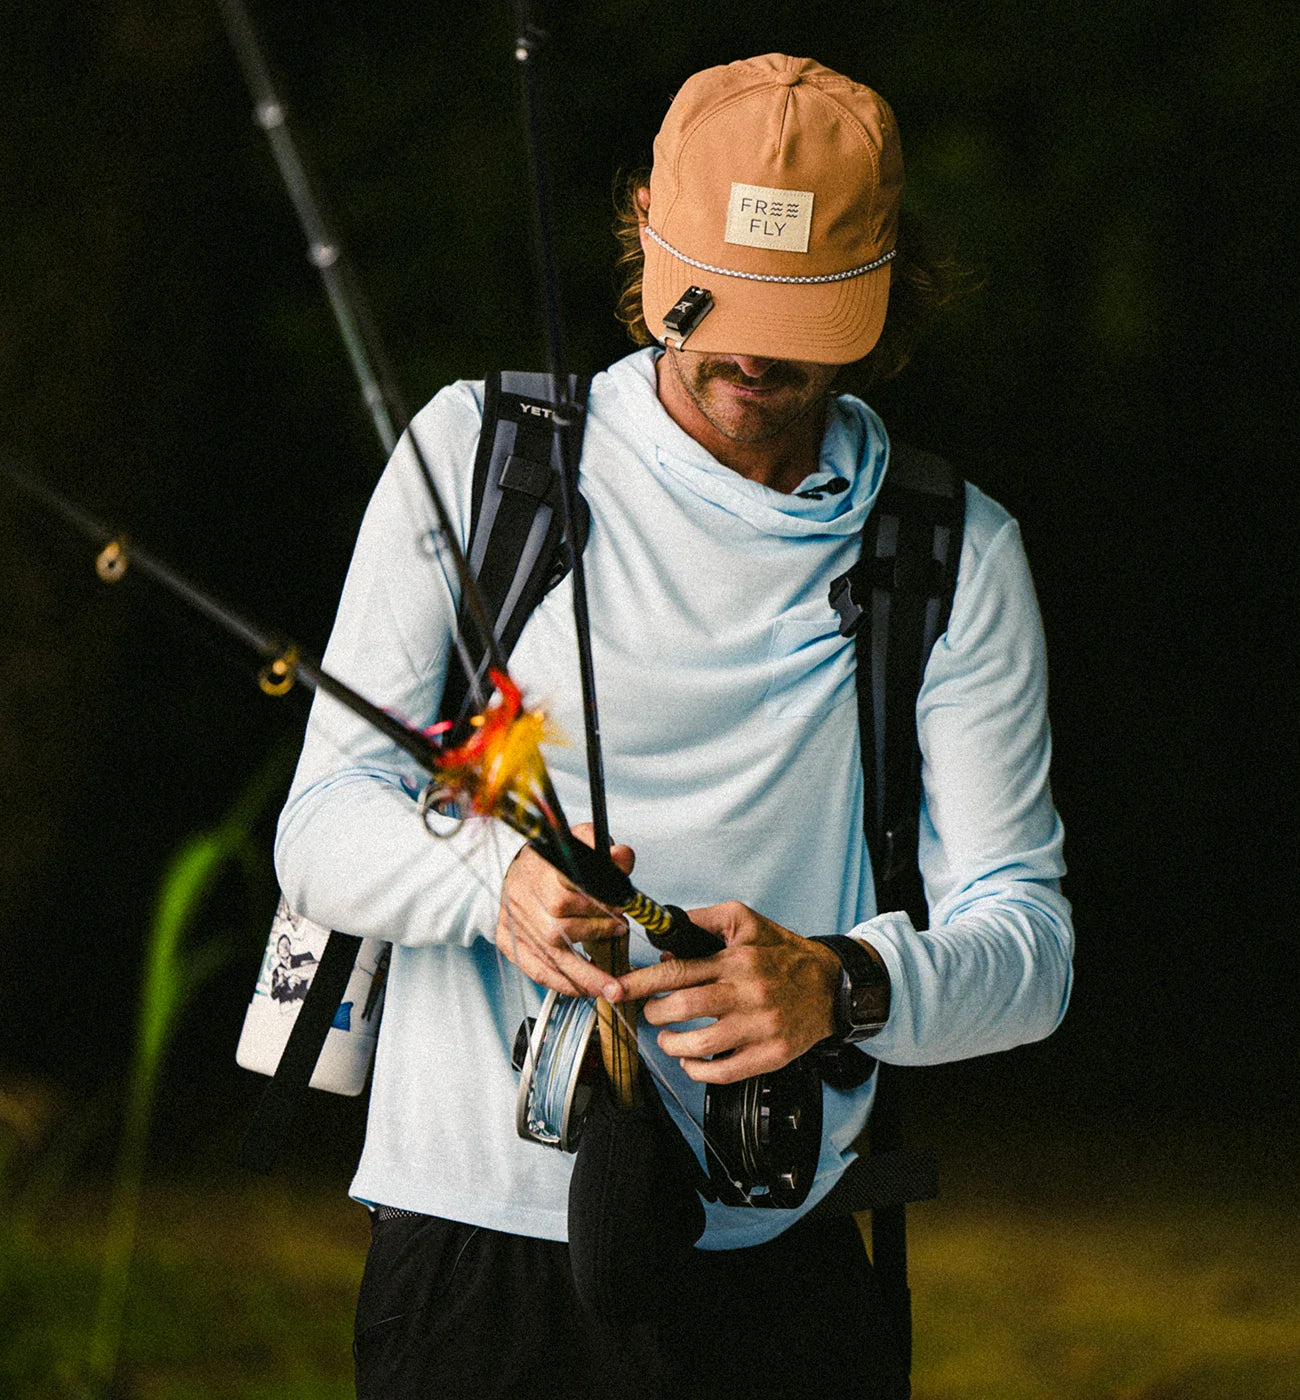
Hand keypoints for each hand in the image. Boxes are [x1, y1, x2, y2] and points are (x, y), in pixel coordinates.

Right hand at [496, 823, 633, 998]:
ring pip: (550, 956)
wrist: (510, 867)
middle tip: (621, 934)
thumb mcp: (578, 843)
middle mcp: (523, 900)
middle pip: (558, 928)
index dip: (595, 908)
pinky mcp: (508, 942)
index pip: (565, 895)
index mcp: (539, 872)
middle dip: (595, 936)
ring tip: (611, 986)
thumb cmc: (548, 860)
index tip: (618, 912)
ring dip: (585, 975)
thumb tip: (622, 857)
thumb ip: (603, 852)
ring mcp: (514, 924)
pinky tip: (584, 989)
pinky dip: (562, 984)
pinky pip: (536, 970)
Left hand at [612, 901, 842, 1082]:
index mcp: (737, 960)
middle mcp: (748, 992)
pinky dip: (698, 1071)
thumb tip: (666, 933)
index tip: (619, 988)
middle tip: (648, 1013)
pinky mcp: (772, 1054)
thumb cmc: (784, 954)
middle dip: (654, 1012)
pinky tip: (690, 1061)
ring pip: (701, 1044)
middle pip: (684, 1007)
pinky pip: (726, 1072)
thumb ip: (704, 921)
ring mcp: (761, 1027)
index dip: (642, 982)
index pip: (678, 971)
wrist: (832, 985)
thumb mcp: (747, 923)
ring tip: (665, 1038)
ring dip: (672, 1044)